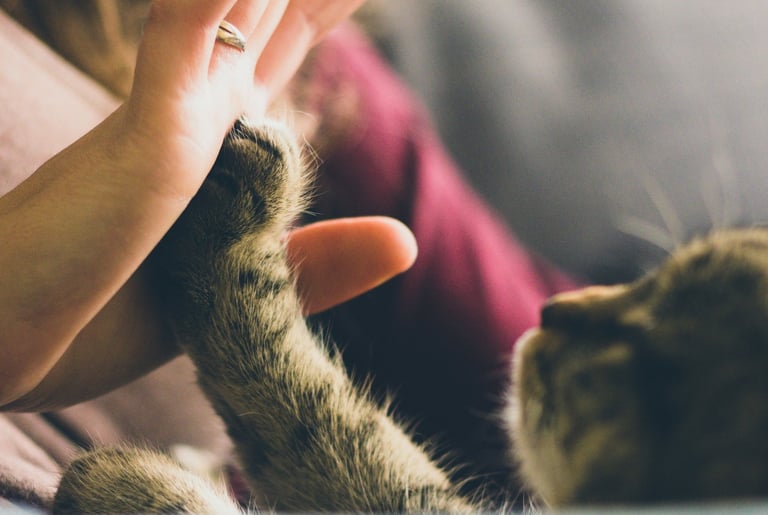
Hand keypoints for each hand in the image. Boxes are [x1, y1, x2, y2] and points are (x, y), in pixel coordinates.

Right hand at [0, 0, 370, 408]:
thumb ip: (321, 262)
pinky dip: (212, 1)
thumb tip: (407, 242)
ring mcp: (175, 112)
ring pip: (241, 1)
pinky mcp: (146, 139)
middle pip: (280, 3)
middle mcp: (203, 103)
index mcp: (223, 131)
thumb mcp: (241, 292)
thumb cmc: (104, 320)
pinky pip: (189, 36)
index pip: (292, 30)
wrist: (6, 350)